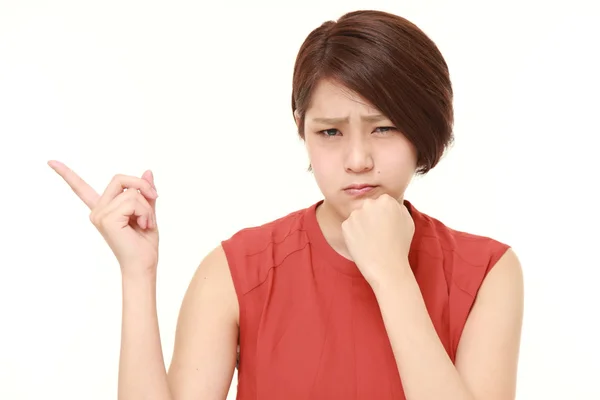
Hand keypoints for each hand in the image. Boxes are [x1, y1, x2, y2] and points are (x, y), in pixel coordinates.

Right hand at [48, 160, 159, 275]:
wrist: (143, 265)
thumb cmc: (144, 243)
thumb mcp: (148, 212)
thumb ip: (145, 193)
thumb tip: (148, 171)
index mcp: (104, 209)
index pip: (82, 188)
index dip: (67, 174)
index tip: (50, 161)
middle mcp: (98, 210)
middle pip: (120, 178)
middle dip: (142, 186)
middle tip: (155, 197)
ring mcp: (100, 215)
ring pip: (131, 192)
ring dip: (147, 206)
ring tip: (146, 223)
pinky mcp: (107, 219)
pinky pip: (133, 201)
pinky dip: (145, 212)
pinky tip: (143, 225)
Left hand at [341, 194, 414, 286]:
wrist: (386, 267)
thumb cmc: (400, 246)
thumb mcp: (408, 221)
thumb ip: (398, 208)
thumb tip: (390, 204)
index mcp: (386, 200)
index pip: (381, 202)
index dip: (384, 216)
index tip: (386, 226)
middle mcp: (370, 203)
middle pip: (368, 207)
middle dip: (371, 218)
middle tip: (378, 234)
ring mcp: (356, 214)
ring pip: (358, 217)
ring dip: (362, 226)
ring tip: (371, 241)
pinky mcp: (345, 225)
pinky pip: (349, 227)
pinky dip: (354, 235)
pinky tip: (363, 244)